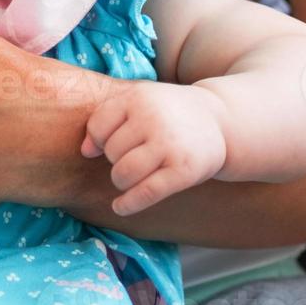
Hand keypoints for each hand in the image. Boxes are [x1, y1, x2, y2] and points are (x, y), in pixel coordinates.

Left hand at [81, 81, 228, 216]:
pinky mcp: (183, 170)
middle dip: (116, 160)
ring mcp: (169, 145)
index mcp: (138, 97)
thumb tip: (85, 151)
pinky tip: (120, 207)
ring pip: (123, 174)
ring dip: (121, 182)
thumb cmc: (169, 113)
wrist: (220, 120)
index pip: (98, 127)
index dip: (99, 140)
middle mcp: (153, 118)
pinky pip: (145, 193)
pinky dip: (128, 204)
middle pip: (111, 152)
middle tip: (134, 156)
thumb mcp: (140, 102)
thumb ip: (108, 118)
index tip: (110, 144)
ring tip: (130, 178)